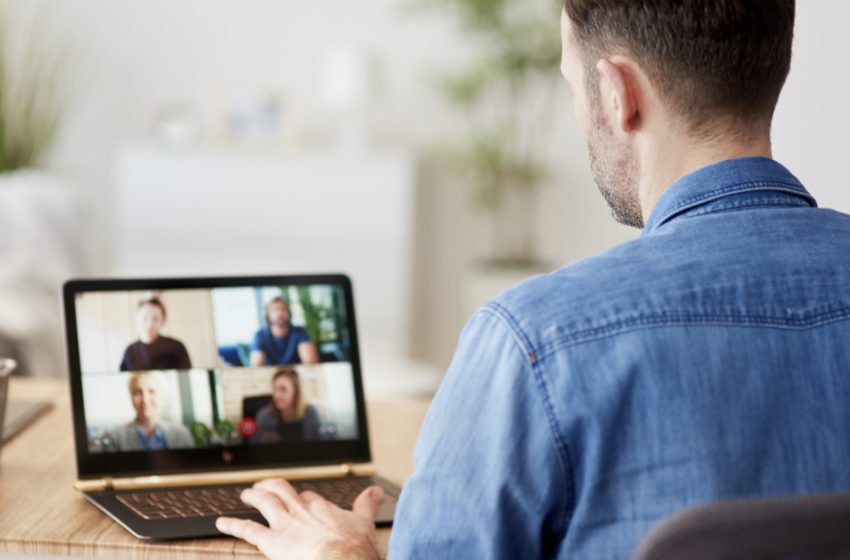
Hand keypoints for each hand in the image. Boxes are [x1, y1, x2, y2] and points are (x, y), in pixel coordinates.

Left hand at [216, 478, 384, 559]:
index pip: (309, 497)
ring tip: (245, 495)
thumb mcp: (366, 522)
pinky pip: (248, 530)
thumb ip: (368, 505)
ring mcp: (285, 524)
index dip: (303, 498)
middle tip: (265, 487)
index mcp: (322, 507)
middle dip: (273, 487)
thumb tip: (377, 492)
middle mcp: (301, 510)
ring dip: (253, 496)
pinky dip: (233, 525)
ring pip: (264, 502)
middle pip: (283, 490)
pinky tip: (222, 522)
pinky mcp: (272, 541)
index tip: (301, 501)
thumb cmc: (354, 549)